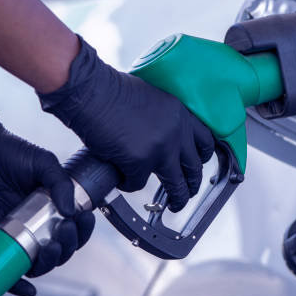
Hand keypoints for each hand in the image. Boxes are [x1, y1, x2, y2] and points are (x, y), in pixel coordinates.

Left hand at [0, 88, 94, 295]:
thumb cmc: (11, 152)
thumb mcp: (44, 163)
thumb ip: (61, 183)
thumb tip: (71, 210)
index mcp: (51, 209)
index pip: (74, 231)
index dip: (82, 231)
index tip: (83, 219)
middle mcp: (36, 225)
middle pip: (59, 251)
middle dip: (68, 246)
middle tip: (65, 231)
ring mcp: (15, 235)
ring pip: (37, 263)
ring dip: (50, 263)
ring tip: (51, 249)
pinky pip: (6, 269)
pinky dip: (17, 285)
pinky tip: (29, 290)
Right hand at [38, 36, 214, 211]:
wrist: (90, 90)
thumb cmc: (110, 90)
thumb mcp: (151, 99)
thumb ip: (164, 119)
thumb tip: (162, 139)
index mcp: (180, 112)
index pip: (205, 140)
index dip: (202, 156)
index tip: (198, 164)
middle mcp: (176, 130)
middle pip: (194, 167)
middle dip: (193, 184)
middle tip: (188, 191)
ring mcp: (160, 148)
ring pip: (176, 185)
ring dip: (176, 199)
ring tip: (172, 205)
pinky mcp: (139, 161)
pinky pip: (138, 184)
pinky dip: (129, 184)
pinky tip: (122, 179)